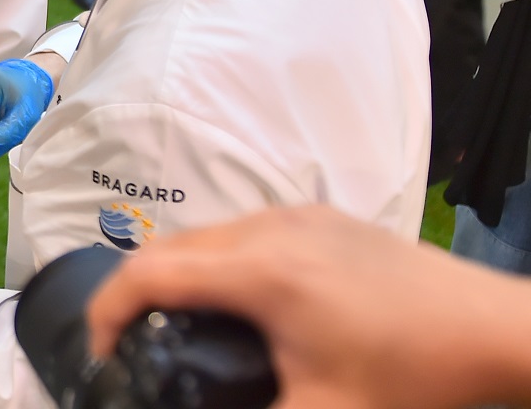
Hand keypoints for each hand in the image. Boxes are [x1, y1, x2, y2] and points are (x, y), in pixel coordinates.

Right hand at [86, 206, 530, 408]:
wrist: (494, 332)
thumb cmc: (412, 375)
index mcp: (261, 270)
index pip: (150, 272)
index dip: (107, 310)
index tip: (99, 351)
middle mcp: (270, 226)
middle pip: (172, 247)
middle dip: (137, 292)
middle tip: (131, 344)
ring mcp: (299, 215)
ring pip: (208, 235)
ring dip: (179, 274)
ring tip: (179, 326)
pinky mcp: (323, 217)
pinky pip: (245, 230)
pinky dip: (219, 262)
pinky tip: (239, 302)